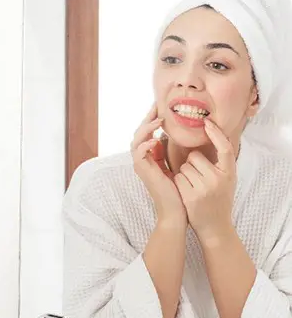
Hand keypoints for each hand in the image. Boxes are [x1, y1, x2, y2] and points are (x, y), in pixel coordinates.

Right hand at [131, 103, 186, 226]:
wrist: (176, 211)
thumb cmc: (180, 190)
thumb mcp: (177, 165)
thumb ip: (171, 151)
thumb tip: (174, 134)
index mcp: (151, 156)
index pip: (148, 132)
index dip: (153, 118)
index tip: (162, 106)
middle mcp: (143, 158)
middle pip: (139, 132)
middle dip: (147, 118)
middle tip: (157, 106)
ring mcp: (141, 165)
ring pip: (135, 140)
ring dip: (146, 129)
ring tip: (158, 121)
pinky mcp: (143, 172)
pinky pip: (138, 154)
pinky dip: (144, 145)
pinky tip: (154, 139)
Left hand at [174, 119, 235, 240]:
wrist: (215, 227)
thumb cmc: (219, 200)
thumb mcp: (226, 181)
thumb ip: (220, 164)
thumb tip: (210, 140)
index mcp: (229, 173)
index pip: (225, 148)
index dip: (216, 134)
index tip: (207, 122)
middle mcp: (218, 179)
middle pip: (195, 157)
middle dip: (191, 164)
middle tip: (198, 178)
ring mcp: (204, 188)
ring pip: (184, 167)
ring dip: (183, 174)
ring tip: (193, 187)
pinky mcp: (190, 196)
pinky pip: (177, 178)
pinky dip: (178, 183)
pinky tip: (186, 193)